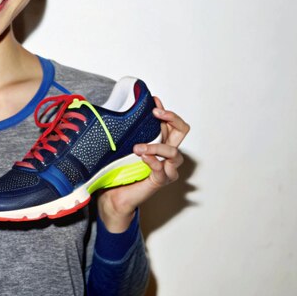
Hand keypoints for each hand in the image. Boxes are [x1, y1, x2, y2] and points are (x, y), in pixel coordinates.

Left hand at [98, 97, 188, 231]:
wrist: (113, 193)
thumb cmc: (119, 167)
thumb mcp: (126, 143)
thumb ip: (133, 129)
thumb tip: (131, 107)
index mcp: (162, 142)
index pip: (175, 124)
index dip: (168, 112)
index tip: (154, 103)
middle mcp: (168, 154)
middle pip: (183, 131)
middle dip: (171, 118)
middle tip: (155, 114)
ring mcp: (166, 168)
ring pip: (174, 152)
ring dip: (157, 146)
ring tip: (138, 147)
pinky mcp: (160, 181)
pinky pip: (162, 170)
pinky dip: (154, 162)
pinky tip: (144, 158)